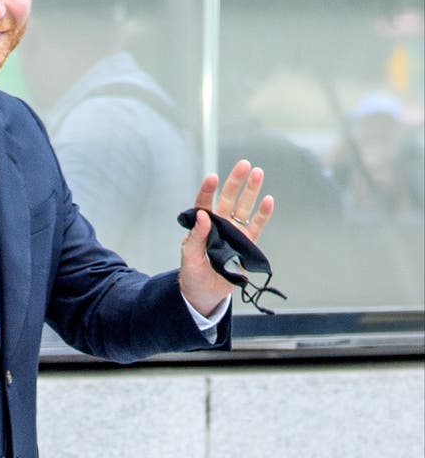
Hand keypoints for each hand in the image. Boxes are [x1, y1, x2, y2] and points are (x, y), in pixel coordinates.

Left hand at [179, 159, 275, 314]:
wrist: (204, 293)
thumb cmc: (192, 274)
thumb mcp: (189, 257)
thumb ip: (196, 236)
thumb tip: (203, 215)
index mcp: (201, 226)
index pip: (204, 204)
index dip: (207, 190)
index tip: (212, 177)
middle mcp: (219, 225)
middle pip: (227, 199)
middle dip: (236, 182)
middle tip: (244, 164)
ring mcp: (234, 233)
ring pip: (244, 208)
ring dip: (251, 192)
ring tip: (258, 173)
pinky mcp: (247, 244)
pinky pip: (256, 226)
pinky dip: (263, 214)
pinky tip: (268, 200)